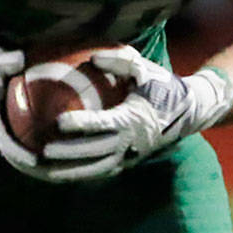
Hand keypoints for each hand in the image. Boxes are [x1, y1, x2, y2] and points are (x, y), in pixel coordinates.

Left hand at [43, 45, 232, 179]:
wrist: (189, 112)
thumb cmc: (163, 86)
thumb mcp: (145, 68)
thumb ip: (120, 61)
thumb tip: (92, 58)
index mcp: (134, 118)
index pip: (104, 124)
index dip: (81, 125)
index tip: (59, 122)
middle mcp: (132, 142)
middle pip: (96, 152)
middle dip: (69, 154)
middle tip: (43, 152)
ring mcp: (131, 155)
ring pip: (97, 169)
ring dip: (71, 172)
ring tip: (44, 171)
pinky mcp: (129, 162)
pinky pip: (102, 171)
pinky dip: (81, 174)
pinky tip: (58, 173)